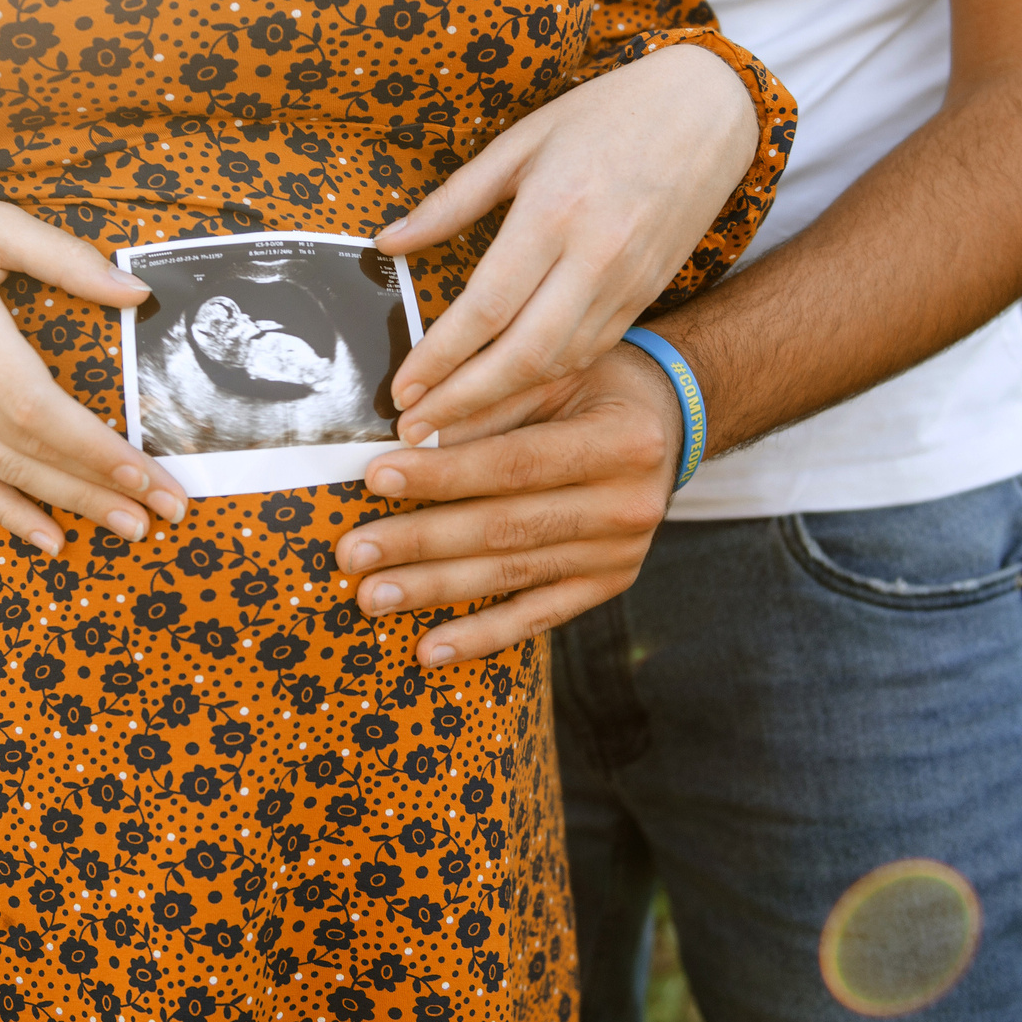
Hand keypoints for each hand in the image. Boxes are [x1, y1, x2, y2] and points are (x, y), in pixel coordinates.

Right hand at [0, 185, 188, 554]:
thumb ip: (64, 257)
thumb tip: (136, 294)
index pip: (40, 409)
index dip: (98, 449)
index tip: (152, 473)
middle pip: (31, 451)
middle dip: (105, 487)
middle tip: (168, 512)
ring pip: (3, 474)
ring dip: (70, 506)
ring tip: (130, 530)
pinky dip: (6, 513)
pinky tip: (50, 538)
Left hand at [334, 344, 683, 665]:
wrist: (666, 421)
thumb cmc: (594, 385)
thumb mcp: (554, 372)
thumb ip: (492, 401)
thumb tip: (412, 431)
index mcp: (621, 442)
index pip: (514, 464)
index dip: (443, 474)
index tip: (376, 477)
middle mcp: (629, 505)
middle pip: (506, 528)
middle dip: (421, 542)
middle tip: (354, 552)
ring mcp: (620, 554)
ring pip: (512, 575)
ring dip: (435, 590)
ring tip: (371, 597)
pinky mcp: (608, 585)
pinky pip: (537, 617)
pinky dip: (480, 635)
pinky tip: (428, 649)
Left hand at [374, 43, 757, 444]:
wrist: (710, 110)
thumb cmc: (608, 114)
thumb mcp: (522, 140)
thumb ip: (453, 200)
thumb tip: (388, 243)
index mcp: (554, 211)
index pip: (488, 306)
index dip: (439, 356)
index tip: (402, 389)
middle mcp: (595, 256)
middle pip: (525, 353)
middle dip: (466, 401)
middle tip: (417, 428)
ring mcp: (628, 281)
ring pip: (561, 363)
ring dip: (505, 404)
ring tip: (453, 427)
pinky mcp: (648, 293)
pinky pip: (591, 350)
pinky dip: (548, 380)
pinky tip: (511, 396)